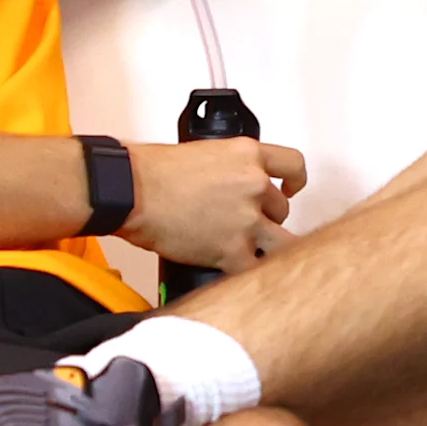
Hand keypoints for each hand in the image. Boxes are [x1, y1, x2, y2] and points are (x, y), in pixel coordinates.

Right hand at [120, 138, 309, 273]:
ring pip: (282, 241)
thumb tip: (236, 184)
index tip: (291, 189)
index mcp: (248, 155)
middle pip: (282, 209)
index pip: (294, 165)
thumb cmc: (152, 173)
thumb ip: (231, 168)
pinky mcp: (233, 249)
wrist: (131, 192)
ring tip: (246, 250)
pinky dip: (246, 271)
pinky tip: (235, 269)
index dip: (295, 181)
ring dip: (266, 247)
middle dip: (266, 219)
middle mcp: (254, 184)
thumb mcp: (205, 154)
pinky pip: (255, 268)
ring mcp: (247, 218)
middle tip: (244, 225)